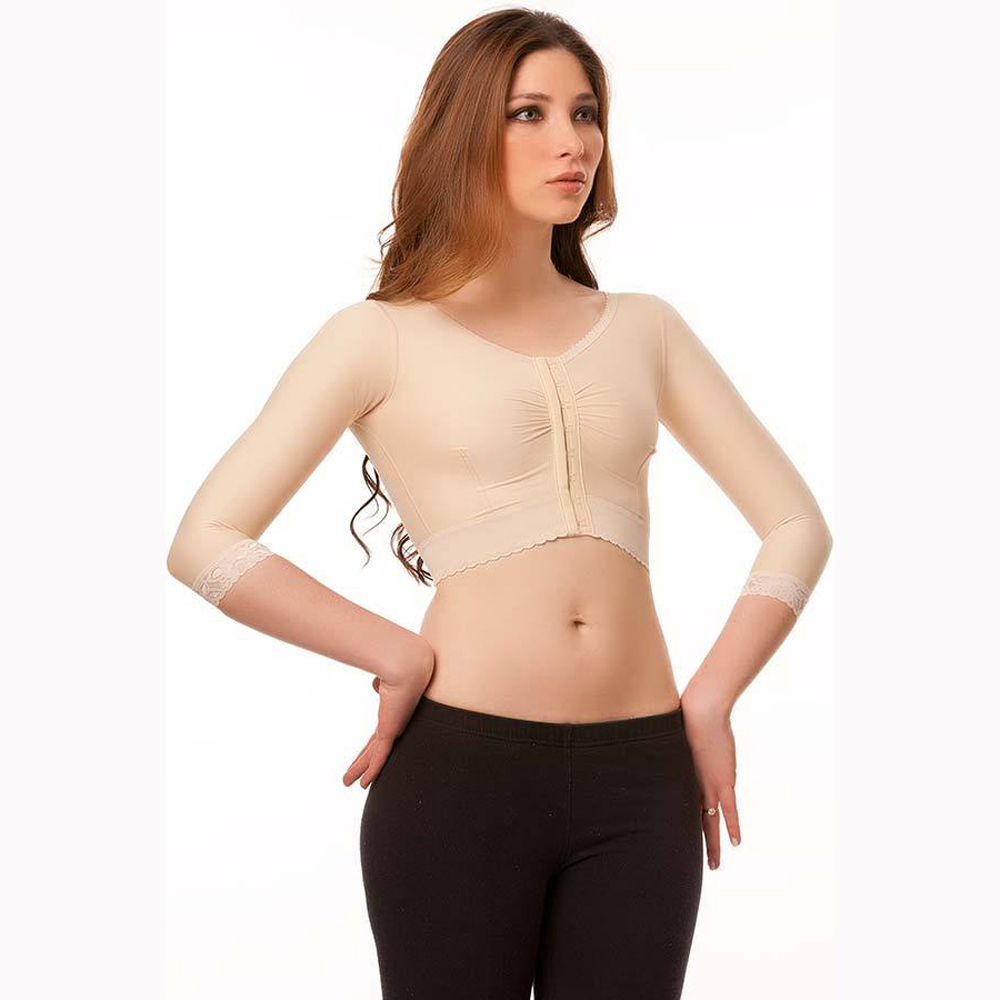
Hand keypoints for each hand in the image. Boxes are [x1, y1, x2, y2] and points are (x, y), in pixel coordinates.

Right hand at [342, 637, 435, 789]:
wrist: (411, 666)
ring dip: (361, 771)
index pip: (377, 736)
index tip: (364, 756)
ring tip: (348, 784)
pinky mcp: (391, 729)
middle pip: (373, 750)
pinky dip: (372, 770)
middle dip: (362, 765)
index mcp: (393, 715)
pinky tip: (364, 783)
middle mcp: (394, 725)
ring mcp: (393, 729)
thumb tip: (377, 685)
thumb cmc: (404, 669)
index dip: (370, 749)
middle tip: (354, 780)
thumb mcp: (387, 679)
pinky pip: (380, 755)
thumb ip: (381, 685)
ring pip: (374, 757)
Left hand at [681, 695, 740, 869]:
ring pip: (710, 823)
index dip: (678, 827)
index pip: (678, 809)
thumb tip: (662, 740)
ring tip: (714, 866)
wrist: (700, 711)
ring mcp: (709, 786)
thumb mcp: (675, 737)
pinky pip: (730, 810)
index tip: (673, 841)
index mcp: (678, 778)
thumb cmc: (686, 718)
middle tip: (688, 866)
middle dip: (692, 845)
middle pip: (691, 822)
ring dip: (713, 845)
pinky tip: (735, 844)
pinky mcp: (724, 781)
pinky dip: (733, 826)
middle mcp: (691, 786)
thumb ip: (672, 746)